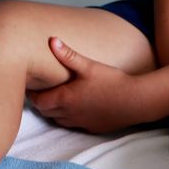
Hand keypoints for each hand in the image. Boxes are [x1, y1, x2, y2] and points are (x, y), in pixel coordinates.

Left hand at [29, 37, 144, 132]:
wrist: (136, 101)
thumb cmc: (112, 82)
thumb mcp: (89, 66)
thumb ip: (68, 55)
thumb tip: (51, 40)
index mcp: (65, 98)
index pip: (38, 101)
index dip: (32, 95)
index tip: (31, 86)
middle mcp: (69, 114)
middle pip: (46, 112)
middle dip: (41, 102)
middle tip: (41, 91)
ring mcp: (81, 123)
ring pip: (58, 120)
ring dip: (54, 111)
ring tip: (56, 98)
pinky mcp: (92, 128)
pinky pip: (74, 125)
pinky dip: (69, 118)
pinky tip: (76, 107)